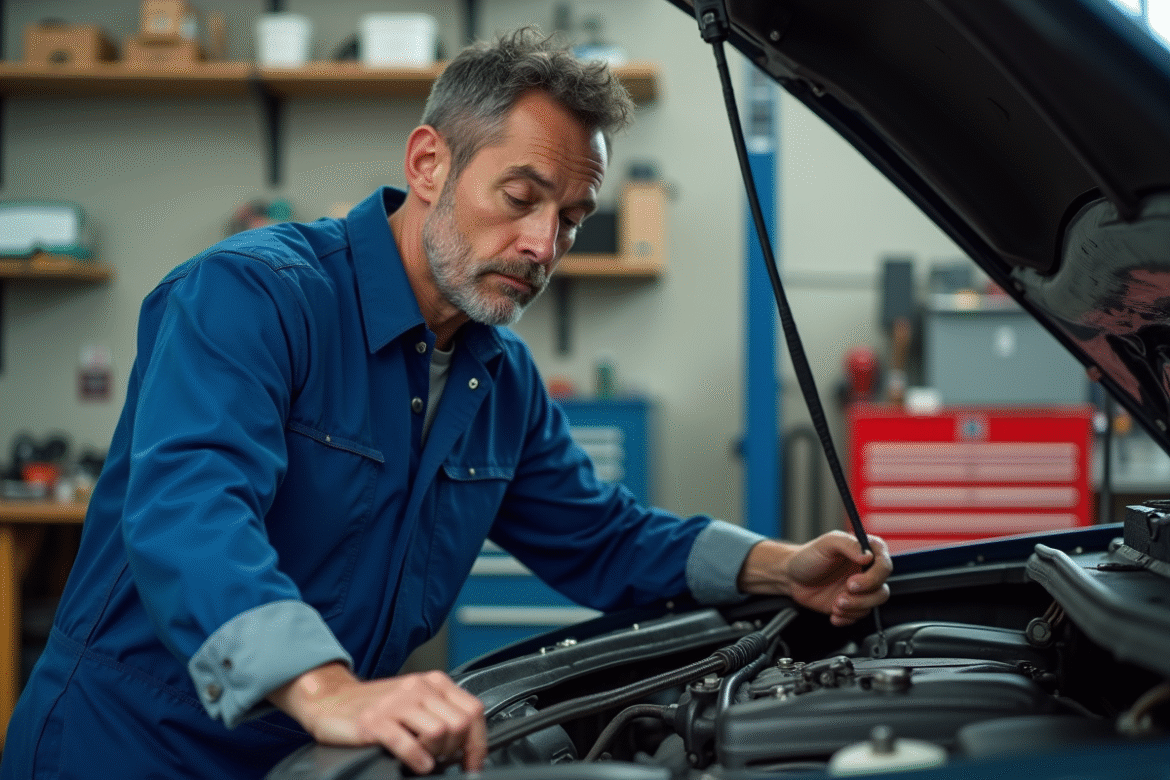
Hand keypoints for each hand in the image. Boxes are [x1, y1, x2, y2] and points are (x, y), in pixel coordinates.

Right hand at [268, 662, 486, 774]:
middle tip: (444, 760)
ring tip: (427, 759)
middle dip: (457, 750)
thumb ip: (441, 713)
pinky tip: (418, 764)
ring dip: (438, 755)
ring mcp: (396, 704)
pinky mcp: (375, 721)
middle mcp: (418, 688)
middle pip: (460, 724)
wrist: (331, 699)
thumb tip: (468, 744)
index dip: (479, 742)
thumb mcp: (416, 701)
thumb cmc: (377, 705)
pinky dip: (418, 759)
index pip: (474, 710)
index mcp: (434, 683)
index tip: (473, 761)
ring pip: (439, 732)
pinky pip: (408, 743)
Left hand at [738, 531, 891, 625]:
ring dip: (855, 608)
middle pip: (882, 589)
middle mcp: (866, 571)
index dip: (873, 577)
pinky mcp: (852, 605)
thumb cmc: (808, 557)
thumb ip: (848, 545)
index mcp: (865, 552)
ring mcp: (860, 590)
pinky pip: (860, 616)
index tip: (853, 582)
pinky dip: (847, 617)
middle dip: (862, 597)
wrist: (791, 577)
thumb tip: (867, 556)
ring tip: (836, 604)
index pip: (885, 565)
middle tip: (842, 595)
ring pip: (873, 605)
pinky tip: (833, 612)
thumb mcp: (827, 543)